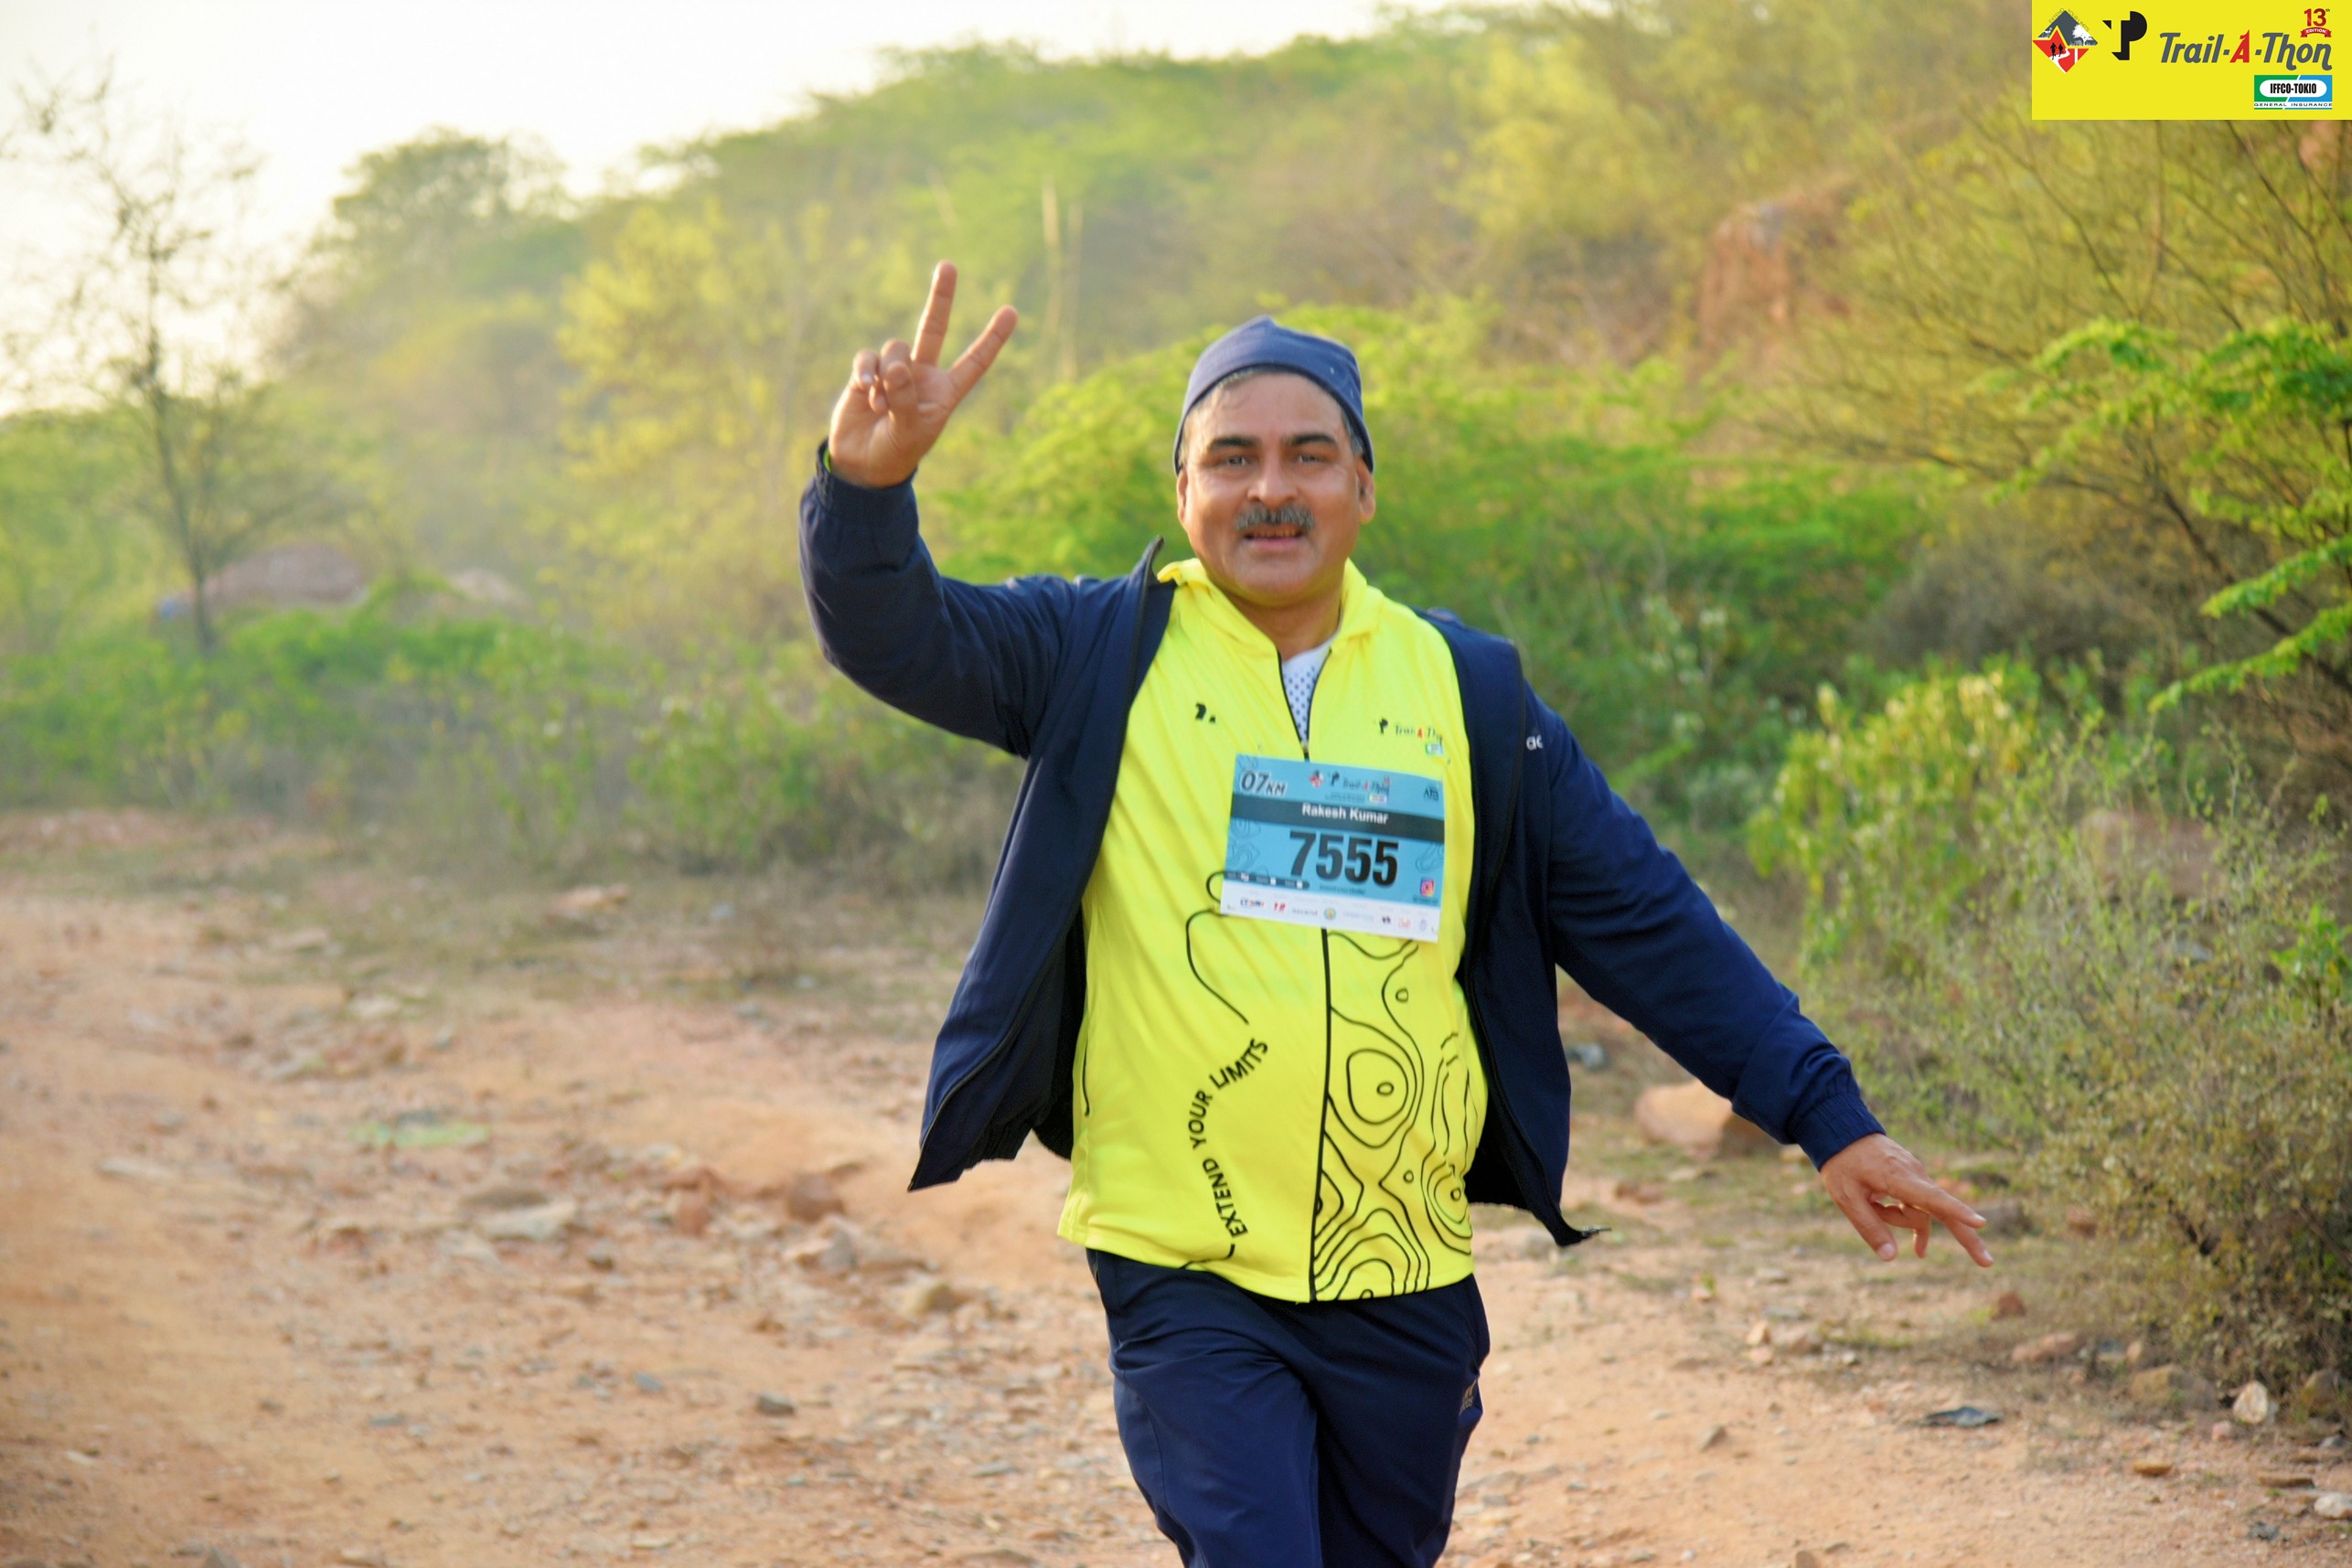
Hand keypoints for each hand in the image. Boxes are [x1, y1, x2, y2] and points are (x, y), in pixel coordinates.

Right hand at [826, 260, 1017, 488]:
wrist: (861, 462)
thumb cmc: (895, 451)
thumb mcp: (910, 431)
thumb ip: (907, 398)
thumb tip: (896, 364)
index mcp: (946, 391)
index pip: (974, 361)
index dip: (993, 339)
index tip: (1012, 311)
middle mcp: (923, 375)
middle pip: (934, 328)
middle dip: (942, 297)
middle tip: (948, 265)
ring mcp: (894, 370)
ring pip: (897, 349)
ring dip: (889, 376)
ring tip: (882, 405)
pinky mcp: (867, 370)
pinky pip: (868, 358)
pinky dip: (866, 372)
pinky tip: (864, 391)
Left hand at [1820, 1133, 1992, 1266]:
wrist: (1844, 1132)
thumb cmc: (1842, 1164)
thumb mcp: (1847, 1198)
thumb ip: (1869, 1227)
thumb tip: (1891, 1258)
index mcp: (1899, 1178)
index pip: (1933, 1198)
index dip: (1956, 1212)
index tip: (1980, 1223)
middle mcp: (1915, 1176)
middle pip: (1945, 1211)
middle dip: (1966, 1237)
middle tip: (1988, 1263)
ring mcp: (1917, 1177)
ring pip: (1918, 1212)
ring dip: (1895, 1218)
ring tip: (1870, 1204)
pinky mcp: (1913, 1180)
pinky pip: (1916, 1207)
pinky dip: (1909, 1221)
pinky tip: (1919, 1250)